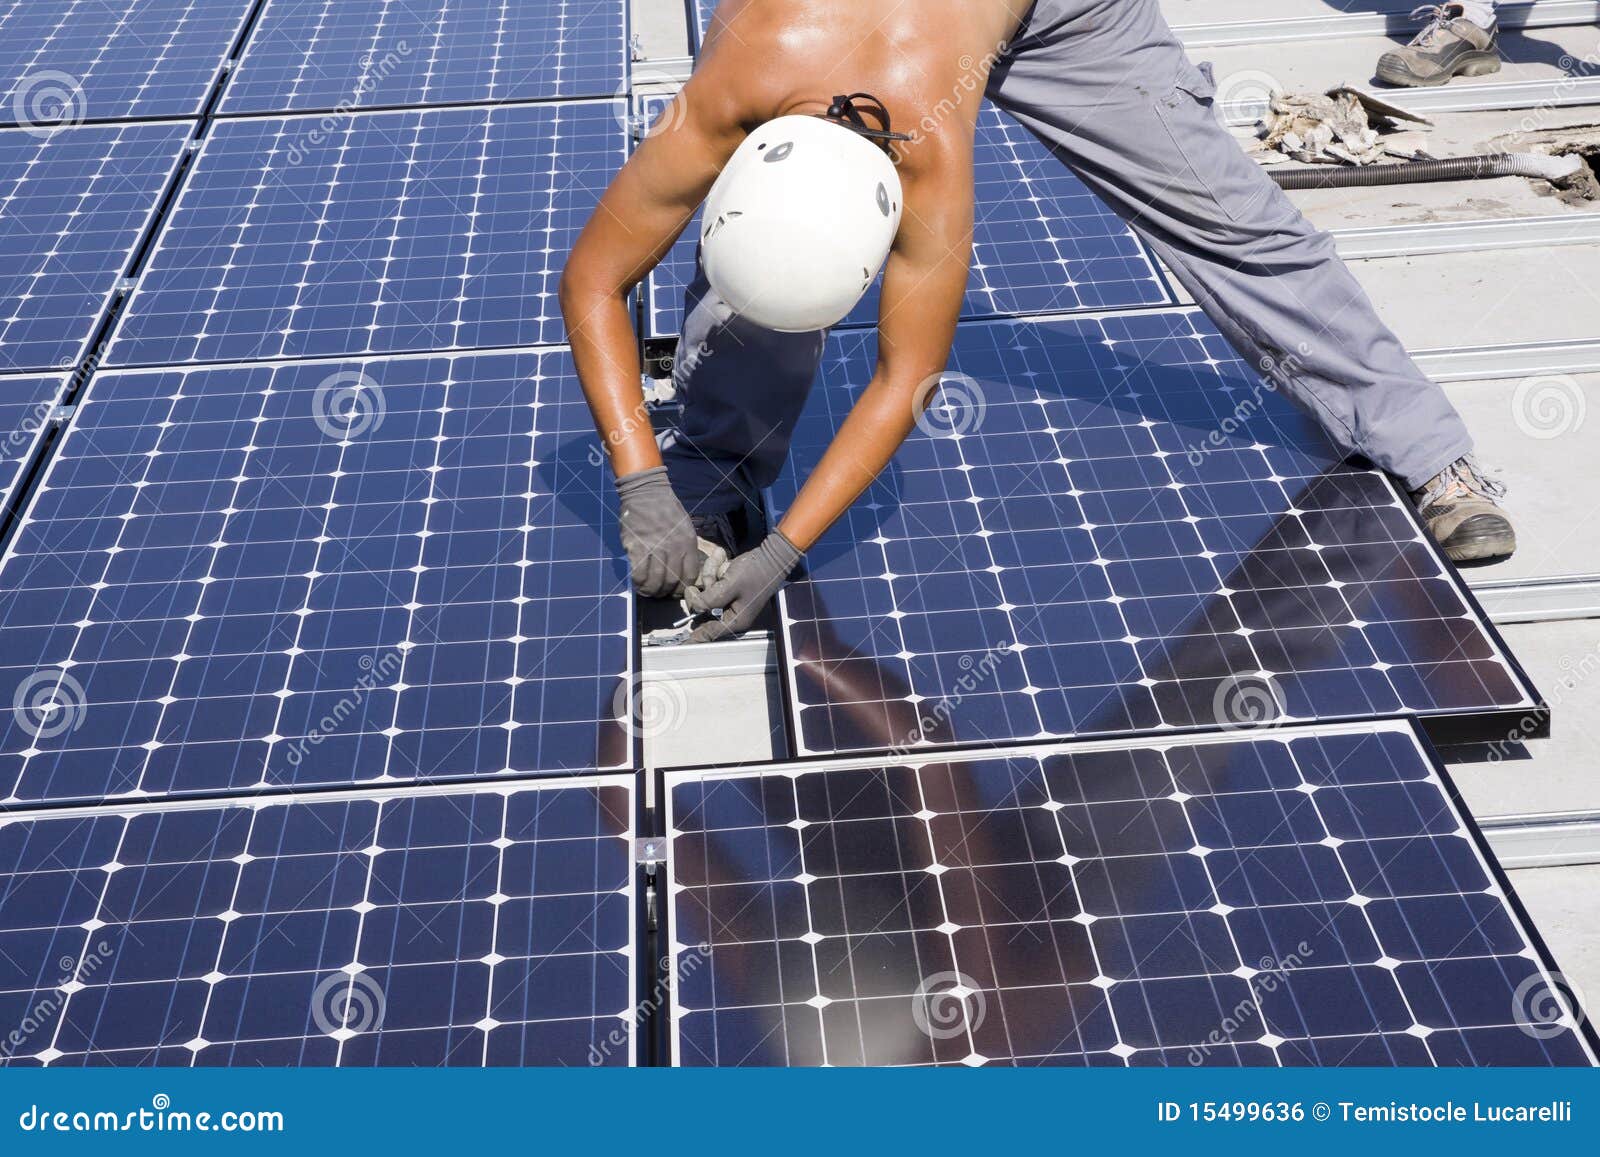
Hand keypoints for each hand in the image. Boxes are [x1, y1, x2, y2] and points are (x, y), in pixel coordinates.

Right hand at [615, 467, 701, 597]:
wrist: (647, 492)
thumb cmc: (666, 509)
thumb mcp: (685, 527)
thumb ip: (684, 548)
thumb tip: (681, 571)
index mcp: (688, 543)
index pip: (689, 575)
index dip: (681, 588)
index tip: (675, 592)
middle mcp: (674, 548)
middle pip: (671, 581)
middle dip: (665, 592)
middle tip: (659, 594)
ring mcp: (655, 548)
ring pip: (655, 580)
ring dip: (651, 591)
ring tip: (647, 592)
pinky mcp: (637, 546)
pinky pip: (639, 572)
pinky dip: (638, 582)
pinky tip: (637, 583)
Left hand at [684, 531, 801, 642]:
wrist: (771, 556)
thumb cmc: (754, 573)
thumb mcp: (730, 586)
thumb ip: (709, 600)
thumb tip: (694, 607)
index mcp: (734, 620)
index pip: (708, 633)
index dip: (693, 637)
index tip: (681, 644)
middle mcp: (729, 613)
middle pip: (703, 606)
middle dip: (706, 587)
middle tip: (714, 576)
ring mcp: (728, 600)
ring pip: (706, 590)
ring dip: (711, 573)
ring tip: (724, 564)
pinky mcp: (727, 588)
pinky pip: (713, 581)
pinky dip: (717, 569)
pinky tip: (725, 560)